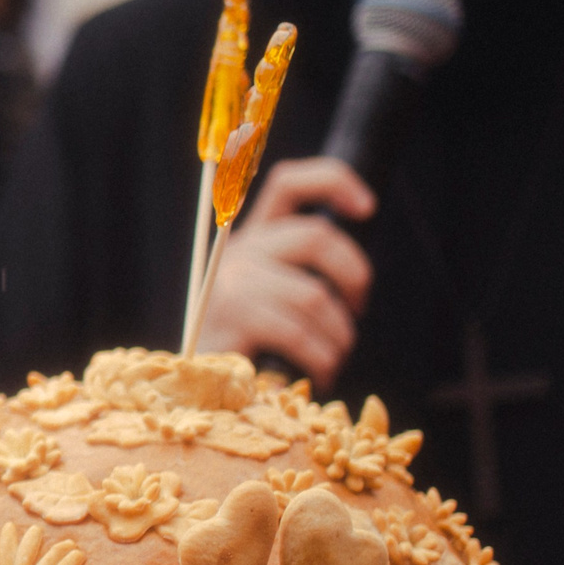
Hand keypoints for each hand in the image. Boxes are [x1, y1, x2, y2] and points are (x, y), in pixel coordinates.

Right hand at [195, 157, 376, 387]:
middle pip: (314, 236)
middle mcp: (238, 251)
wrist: (195, 382)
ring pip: (312, 294)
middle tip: (357, 308)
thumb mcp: (271, 298)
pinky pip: (295, 332)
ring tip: (337, 355)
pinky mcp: (230, 319)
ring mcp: (231, 283)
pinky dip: (321, 357)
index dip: (333, 182)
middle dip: (355, 274)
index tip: (369, 207)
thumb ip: (299, 274)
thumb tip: (354, 277)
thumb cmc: (247, 343)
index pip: (288, 183)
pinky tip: (322, 372)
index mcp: (252, 238)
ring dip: (339, 333)